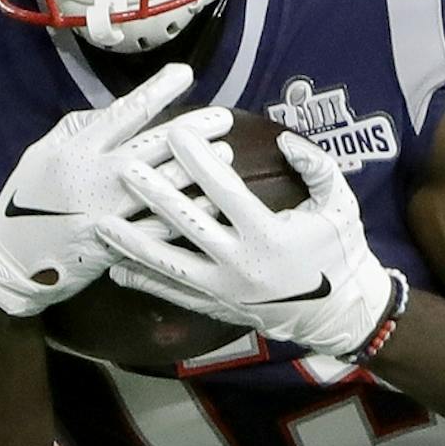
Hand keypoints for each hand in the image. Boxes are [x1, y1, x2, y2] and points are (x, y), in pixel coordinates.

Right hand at [0, 62, 202, 316]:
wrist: (11, 259)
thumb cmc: (29, 200)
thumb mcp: (43, 154)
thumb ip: (79, 129)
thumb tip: (117, 109)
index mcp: (75, 148)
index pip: (123, 112)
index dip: (156, 91)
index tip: (185, 73)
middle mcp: (92, 176)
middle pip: (150, 146)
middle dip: (190, 131)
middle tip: (223, 118)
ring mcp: (105, 211)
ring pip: (160, 185)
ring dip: (196, 169)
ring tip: (226, 153)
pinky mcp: (114, 244)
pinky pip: (156, 229)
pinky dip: (184, 216)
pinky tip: (211, 204)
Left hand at [99, 127, 398, 359]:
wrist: (343, 314)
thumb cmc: (343, 254)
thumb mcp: (341, 206)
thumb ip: (317, 168)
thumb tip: (286, 140)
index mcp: (269, 235)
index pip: (224, 189)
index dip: (198, 158)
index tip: (175, 131)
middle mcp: (242, 263)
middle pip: (187, 223)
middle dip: (153, 193)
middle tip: (123, 168)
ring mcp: (226, 289)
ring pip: (171, 263)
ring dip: (134, 242)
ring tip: (102, 223)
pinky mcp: (220, 306)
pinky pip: (176, 293)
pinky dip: (145, 280)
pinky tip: (117, 266)